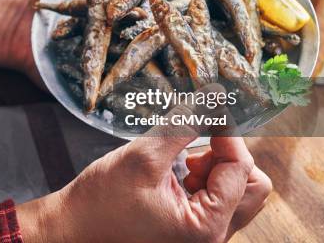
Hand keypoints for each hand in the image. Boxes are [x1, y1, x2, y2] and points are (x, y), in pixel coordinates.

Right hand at [17, 84, 271, 242]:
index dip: (226, 132)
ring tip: (180, 160)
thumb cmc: (100, 202)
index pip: (240, 169)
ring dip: (215, 166)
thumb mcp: (143, 157)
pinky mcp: (192, 230)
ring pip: (237, 191)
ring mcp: (203, 236)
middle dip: (228, 155)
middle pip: (251, 186)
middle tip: (197, 140)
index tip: (209, 107)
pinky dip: (203, 177)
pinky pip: (217, 199)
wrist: (72, 229)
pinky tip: (176, 171)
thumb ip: (183, 125)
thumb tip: (213, 95)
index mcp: (206, 227)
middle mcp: (212, 238)